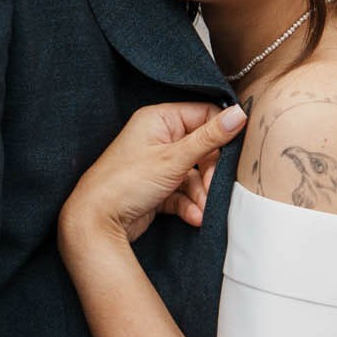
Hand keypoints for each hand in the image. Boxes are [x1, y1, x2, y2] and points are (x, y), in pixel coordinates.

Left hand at [63, 102, 246, 246]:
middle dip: (211, 172)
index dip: (220, 134)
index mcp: (159, 119)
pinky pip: (183, 192)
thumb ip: (210, 138)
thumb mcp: (175, 158)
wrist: (96, 223)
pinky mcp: (156, 188)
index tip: (232, 153)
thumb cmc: (126, 182)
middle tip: (214, 187)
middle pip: (202, 147)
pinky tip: (194, 217)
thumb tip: (239, 114)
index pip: (203, 115)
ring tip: (203, 208)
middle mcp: (158, 138)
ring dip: (202, 193)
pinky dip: (190, 204)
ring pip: (194, 174)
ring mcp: (157, 164)